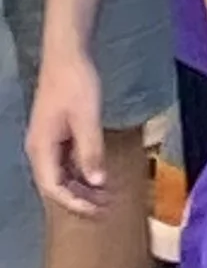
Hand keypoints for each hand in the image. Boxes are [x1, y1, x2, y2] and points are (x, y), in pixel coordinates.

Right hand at [26, 49, 107, 216]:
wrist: (67, 56)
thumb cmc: (76, 84)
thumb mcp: (87, 119)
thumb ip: (91, 151)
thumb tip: (97, 182)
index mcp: (41, 147)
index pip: (53, 187)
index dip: (74, 203)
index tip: (97, 211)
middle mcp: (40, 148)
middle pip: (55, 185)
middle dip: (79, 199)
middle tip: (106, 209)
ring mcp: (47, 142)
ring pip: (61, 175)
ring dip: (82, 188)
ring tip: (106, 198)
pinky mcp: (57, 134)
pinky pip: (66, 162)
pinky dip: (81, 173)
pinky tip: (99, 177)